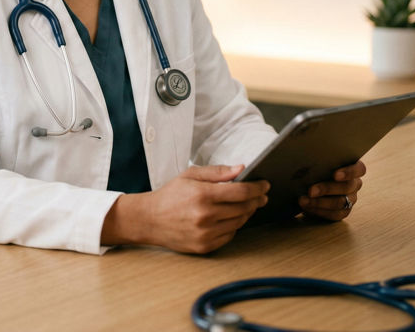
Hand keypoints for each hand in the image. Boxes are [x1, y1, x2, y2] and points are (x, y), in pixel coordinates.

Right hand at [101, 164, 268, 253]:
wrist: (149, 220)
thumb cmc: (170, 195)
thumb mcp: (191, 175)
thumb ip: (217, 172)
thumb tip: (241, 169)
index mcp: (202, 194)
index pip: (241, 191)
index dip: (257, 187)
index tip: (265, 184)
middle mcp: (205, 215)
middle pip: (243, 207)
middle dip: (256, 199)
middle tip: (261, 194)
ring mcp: (205, 233)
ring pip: (239, 222)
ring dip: (247, 213)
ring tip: (247, 205)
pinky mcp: (204, 246)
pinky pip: (229, 235)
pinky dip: (234, 226)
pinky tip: (232, 217)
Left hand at [298, 160, 365, 221]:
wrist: (309, 184)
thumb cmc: (316, 167)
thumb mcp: (319, 162)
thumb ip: (318, 159)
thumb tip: (305, 155)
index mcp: (353, 168)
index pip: (359, 169)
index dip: (349, 172)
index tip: (335, 175)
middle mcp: (354, 184)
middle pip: (346, 187)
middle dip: (326, 189)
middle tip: (310, 191)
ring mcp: (351, 199)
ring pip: (339, 203)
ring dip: (319, 202)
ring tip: (303, 201)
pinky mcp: (343, 211)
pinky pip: (334, 214)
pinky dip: (318, 211)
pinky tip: (306, 208)